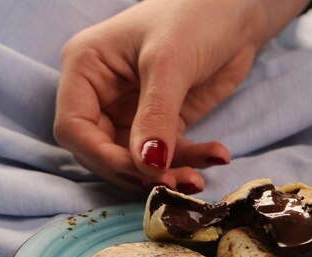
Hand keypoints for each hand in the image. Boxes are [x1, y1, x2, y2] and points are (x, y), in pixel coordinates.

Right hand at [53, 0, 306, 192]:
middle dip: (136, 172)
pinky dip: (190, 160)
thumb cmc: (195, 14)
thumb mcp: (170, 62)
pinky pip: (168, 152)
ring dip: (167, 174)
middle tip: (172, 184)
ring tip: (197, 180)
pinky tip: (217, 155)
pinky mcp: (164, 121)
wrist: (237, 8)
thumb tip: (147, 167)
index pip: (74, 128)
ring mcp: (133, 110)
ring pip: (137, 159)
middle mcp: (103, 93)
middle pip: (103, 151)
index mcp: (86, 68)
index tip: (140, 172)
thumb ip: (156, 115)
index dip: (102, 157)